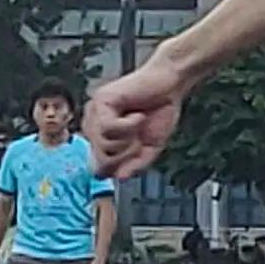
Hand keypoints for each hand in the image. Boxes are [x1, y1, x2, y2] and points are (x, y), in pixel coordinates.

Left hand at [91, 61, 189, 177]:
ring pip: (102, 145)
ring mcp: (95, 113)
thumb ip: (135, 165)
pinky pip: (108, 128)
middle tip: (139, 139)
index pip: (98, 168)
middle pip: (99, 160)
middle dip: (125, 154)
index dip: (119, 167)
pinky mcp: (100, 101)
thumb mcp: (149, 148)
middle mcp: (94, 126)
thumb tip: (120, 178)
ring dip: (128, 138)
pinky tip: (137, 116)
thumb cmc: (160, 110)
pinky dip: (128, 125)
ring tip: (139, 124)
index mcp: (103, 138)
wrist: (170, 85)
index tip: (134, 155)